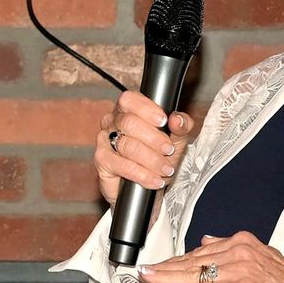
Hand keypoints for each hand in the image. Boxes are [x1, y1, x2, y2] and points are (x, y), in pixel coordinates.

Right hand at [95, 90, 194, 207]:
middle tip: (169, 150)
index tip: (163, 121)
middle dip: (154, 139)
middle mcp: (112, 121)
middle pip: (129, 123)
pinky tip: (154, 179)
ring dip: (151, 159)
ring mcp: (104, 140)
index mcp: (128, 109)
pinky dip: (142, 174)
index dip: (146, 109)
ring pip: (128, 146)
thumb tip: (177, 119)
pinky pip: (123, 166)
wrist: (148, 183)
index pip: (130, 100)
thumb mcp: (177, 139)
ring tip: (165, 169)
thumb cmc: (159, 155)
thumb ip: (181, 126)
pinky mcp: (102, 160)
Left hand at [138, 232, 283, 282]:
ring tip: (149, 280)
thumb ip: (232, 251)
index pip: (200, 252)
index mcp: (242, 242)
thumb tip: (206, 239)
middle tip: (142, 272)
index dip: (175, 261)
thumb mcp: (260, 260)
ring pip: (197, 273)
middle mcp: (240, 250)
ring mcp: (243, 268)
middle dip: (165, 267)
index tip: (155, 266)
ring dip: (170, 278)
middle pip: (193, 260)